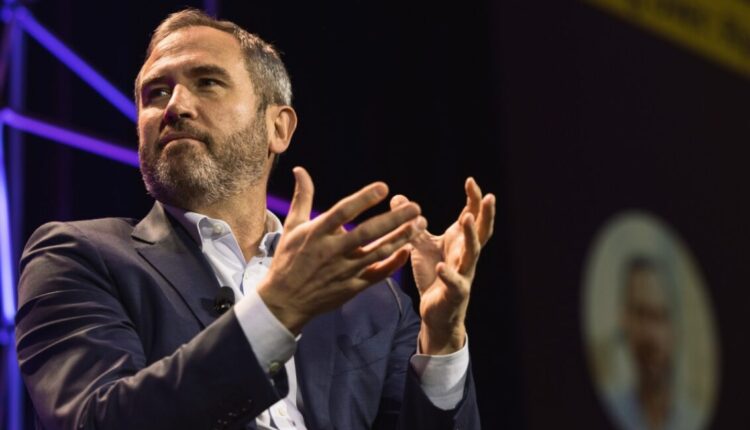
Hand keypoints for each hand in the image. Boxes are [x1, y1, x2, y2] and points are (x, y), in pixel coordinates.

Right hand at [257, 167, 426, 333]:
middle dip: (393, 219)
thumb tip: (300, 170)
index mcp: (317, 233)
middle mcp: (332, 251)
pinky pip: (377, 274)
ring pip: (377, 253)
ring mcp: (344, 270)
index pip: (343, 212)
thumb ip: (302, 197)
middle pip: (367, 233)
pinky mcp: (352, 287)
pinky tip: (407, 250)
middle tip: (415, 207)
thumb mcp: (293, 226)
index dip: (363, 199)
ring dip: (400, 238)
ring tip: (419, 225)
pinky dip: (393, 263)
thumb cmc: (289, 258)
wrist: (284, 300)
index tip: (384, 187)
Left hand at [391, 178, 494, 354]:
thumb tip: (398, 198)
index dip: (473, 199)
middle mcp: (465, 256)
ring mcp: (463, 274)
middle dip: (485, 214)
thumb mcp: (422, 247)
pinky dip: (448, 275)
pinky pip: (454, 283)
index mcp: (460, 243)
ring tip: (466, 219)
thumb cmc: (434, 276)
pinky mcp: (455, 293)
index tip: (471, 180)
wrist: (436, 312)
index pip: (472, 216)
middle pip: (481, 232)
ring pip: (472, 254)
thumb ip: (413, 225)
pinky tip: (441, 266)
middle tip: (488, 196)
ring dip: (470, 236)